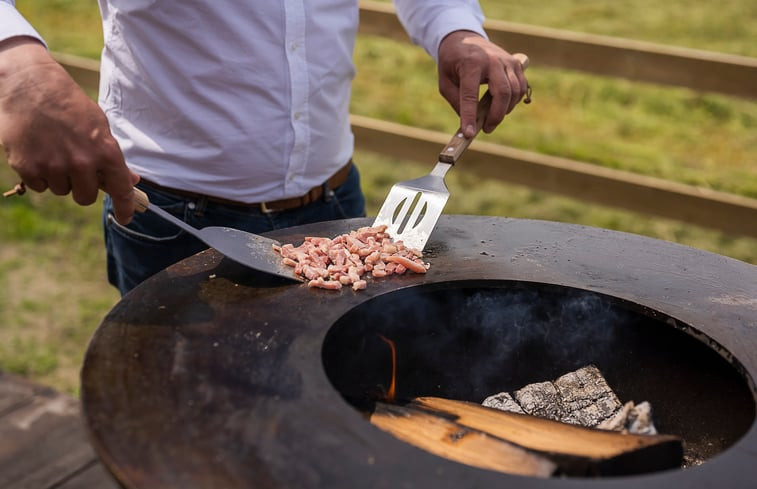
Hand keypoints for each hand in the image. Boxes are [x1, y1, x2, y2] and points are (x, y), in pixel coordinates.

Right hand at [0, 37, 139, 223]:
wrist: (30, 86)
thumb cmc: (70, 106)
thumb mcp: (100, 127)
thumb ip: (113, 157)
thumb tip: (131, 181)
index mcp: (105, 152)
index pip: (120, 189)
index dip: (125, 207)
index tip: (126, 217)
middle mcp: (81, 163)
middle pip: (85, 197)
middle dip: (82, 187)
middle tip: (75, 167)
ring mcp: (53, 166)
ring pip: (61, 191)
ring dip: (60, 178)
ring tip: (54, 150)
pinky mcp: (28, 168)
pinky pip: (40, 186)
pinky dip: (39, 175)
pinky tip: (38, 151)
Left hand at [437, 30, 528, 136]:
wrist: (464, 38)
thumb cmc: (452, 62)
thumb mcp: (445, 82)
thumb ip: (457, 101)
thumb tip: (470, 123)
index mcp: (471, 63)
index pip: (470, 95)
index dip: (470, 116)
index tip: (469, 134)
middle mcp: (492, 60)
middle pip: (503, 92)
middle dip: (496, 115)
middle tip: (486, 129)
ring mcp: (507, 61)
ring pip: (515, 91)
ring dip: (505, 110)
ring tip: (491, 118)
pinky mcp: (516, 64)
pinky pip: (521, 87)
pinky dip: (514, 101)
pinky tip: (502, 106)